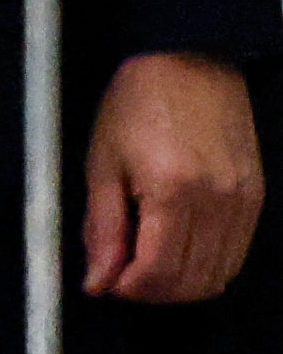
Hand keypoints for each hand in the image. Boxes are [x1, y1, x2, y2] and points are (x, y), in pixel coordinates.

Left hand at [84, 51, 262, 304]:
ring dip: (179, 283)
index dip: (128, 288)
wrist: (189, 63)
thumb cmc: (137, 105)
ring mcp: (243, 203)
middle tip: (122, 274)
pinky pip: (234, 255)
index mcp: (173, 191)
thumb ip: (102, 228)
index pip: (158, 272)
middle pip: (191, 281)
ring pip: (217, 275)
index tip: (106, 281)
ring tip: (145, 262)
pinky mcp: (256, 199)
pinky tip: (177, 249)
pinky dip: (205, 265)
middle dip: (152, 290)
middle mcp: (217, 203)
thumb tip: (98, 280)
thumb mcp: (102, 163)